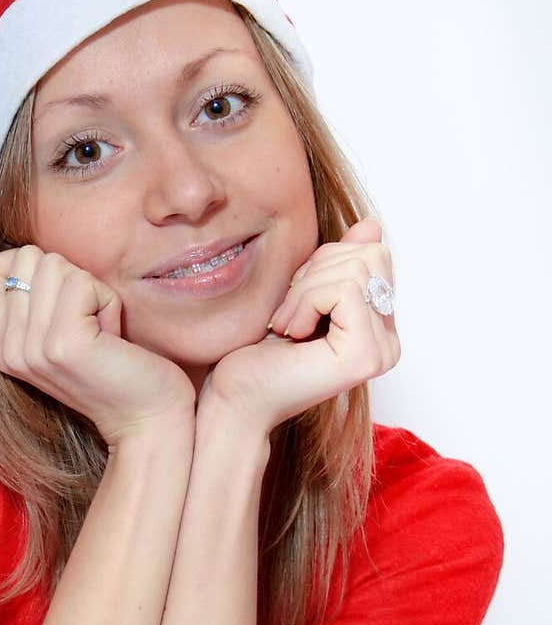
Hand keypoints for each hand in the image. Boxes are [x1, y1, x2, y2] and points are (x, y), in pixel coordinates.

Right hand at [0, 245, 195, 447]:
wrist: (145, 420)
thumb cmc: (113, 369)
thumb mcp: (57, 333)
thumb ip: (31, 300)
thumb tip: (25, 252)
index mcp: (1, 346)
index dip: (21, 265)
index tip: (57, 300)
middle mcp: (8, 349)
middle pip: (23, 258)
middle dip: (67, 278)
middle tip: (86, 322)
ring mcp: (31, 348)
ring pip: (53, 264)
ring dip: (90, 290)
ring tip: (99, 331)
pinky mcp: (62, 344)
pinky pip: (82, 282)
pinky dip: (107, 301)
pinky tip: (110, 336)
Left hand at [197, 218, 399, 432]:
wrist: (235, 399)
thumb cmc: (258, 352)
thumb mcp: (301, 292)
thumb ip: (338, 263)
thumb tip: (371, 225)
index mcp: (378, 327)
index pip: (373, 254)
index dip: (325, 261)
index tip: (294, 297)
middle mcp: (388, 342)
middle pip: (370, 255)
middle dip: (317, 271)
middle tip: (287, 311)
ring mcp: (381, 351)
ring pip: (355, 270)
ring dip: (305, 289)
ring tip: (286, 325)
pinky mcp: (365, 355)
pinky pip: (344, 290)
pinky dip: (306, 301)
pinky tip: (291, 333)